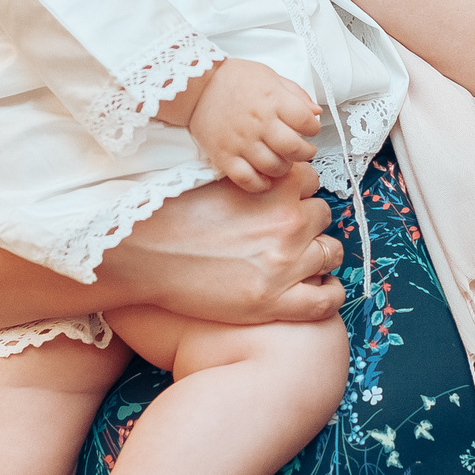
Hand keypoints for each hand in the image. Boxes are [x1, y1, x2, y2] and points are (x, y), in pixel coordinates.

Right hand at [102, 167, 343, 323]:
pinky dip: (330, 293)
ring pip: (331, 252)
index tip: (286, 199)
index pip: (311, 179)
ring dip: (320, 253)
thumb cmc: (172, 214)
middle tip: (285, 231)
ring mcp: (286, 264)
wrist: (143, 255)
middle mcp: (289, 222)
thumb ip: (254, 175)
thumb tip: (275, 172)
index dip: (298, 190)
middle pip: (322, 214)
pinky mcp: (275, 302)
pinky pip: (325, 300)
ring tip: (304, 258)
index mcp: (276, 186)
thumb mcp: (218, 178)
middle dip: (307, 220)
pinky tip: (322, 287)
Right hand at [186, 58, 320, 190]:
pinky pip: (247, 180)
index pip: (306, 121)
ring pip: (274, 167)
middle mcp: (258, 122)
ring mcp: (241, 142)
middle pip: (294, 149)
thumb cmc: (234, 79)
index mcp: (272, 100)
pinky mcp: (225, 156)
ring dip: (286, 168)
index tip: (310, 129)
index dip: (313, 128)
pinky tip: (266, 178)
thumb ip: (296, 94)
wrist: (196, 87)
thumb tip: (316, 112)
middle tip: (304, 150)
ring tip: (284, 161)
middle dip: (306, 152)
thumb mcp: (270, 76)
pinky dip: (261, 184)